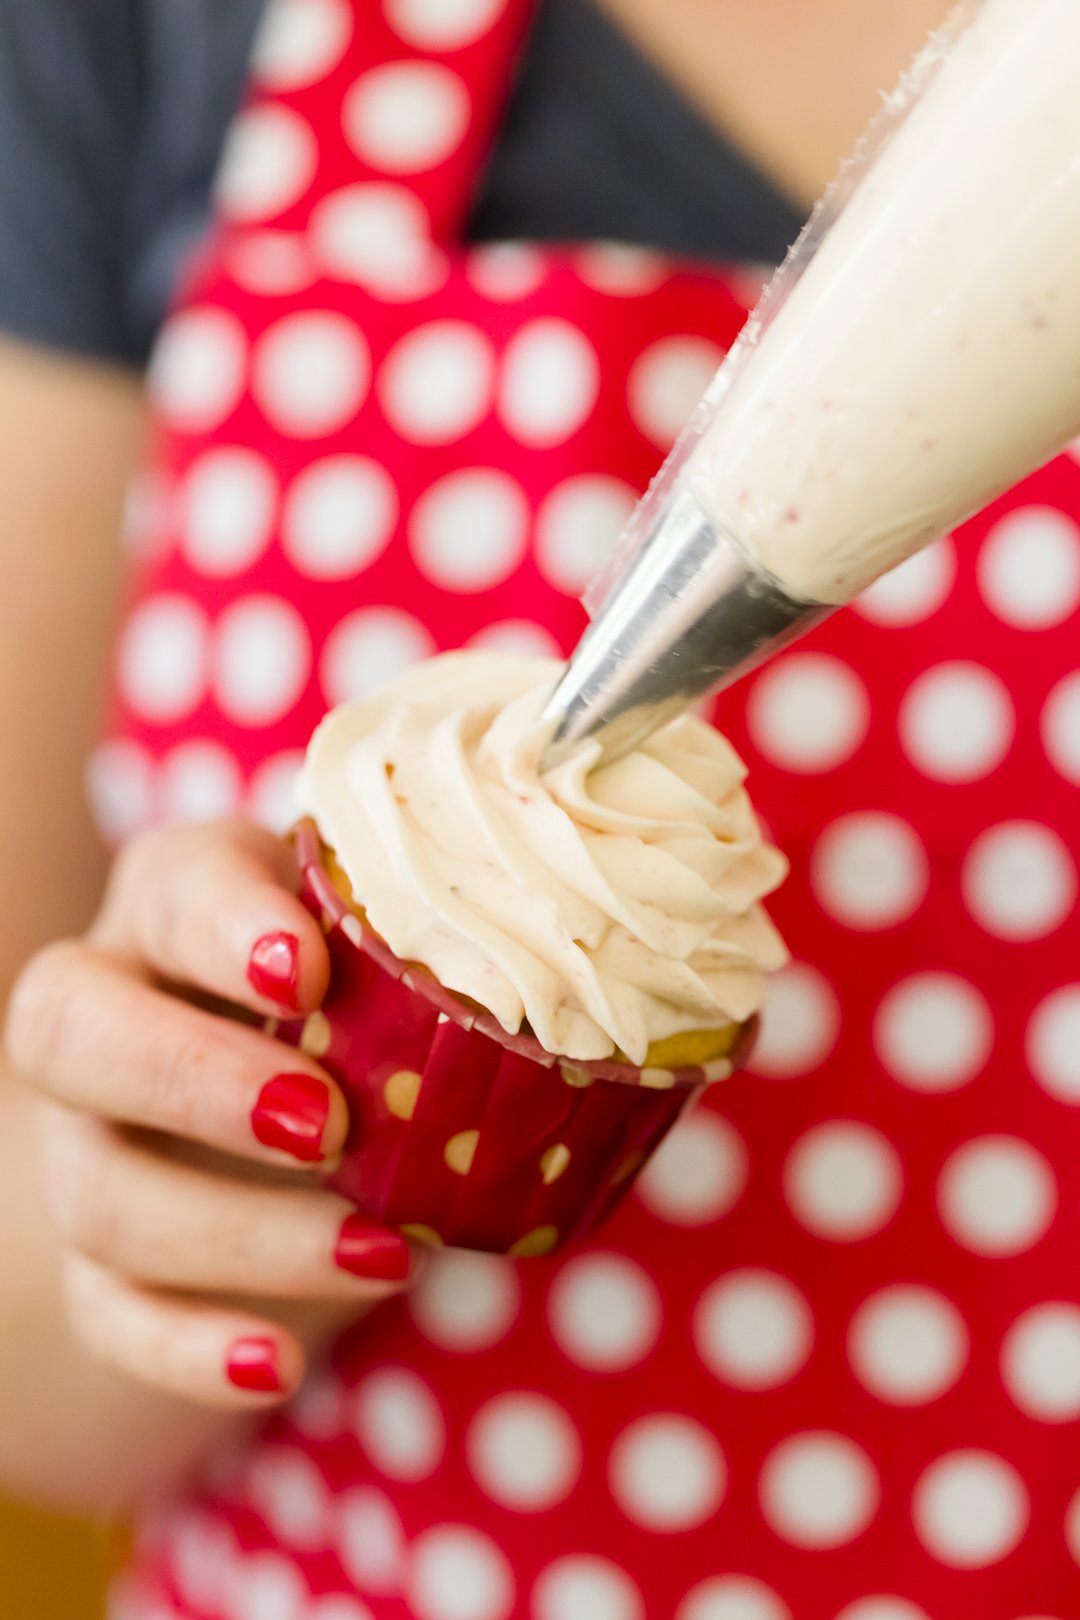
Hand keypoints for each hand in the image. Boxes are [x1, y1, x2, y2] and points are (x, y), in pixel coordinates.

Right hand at [4, 819, 412, 1409]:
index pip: (171, 889)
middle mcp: (102, 1013)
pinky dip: (190, 1350)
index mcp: (177, 903)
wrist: (281, 1091)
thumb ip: (434, 932)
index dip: (224, 929)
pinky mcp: (101, 1260)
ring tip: (386, 1252)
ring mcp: (84, 1143)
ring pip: (101, 1196)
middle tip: (327, 1123)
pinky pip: (110, 1317)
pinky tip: (280, 1367)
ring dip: (241, 1235)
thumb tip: (557, 967)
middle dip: (193, 1081)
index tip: (307, 969)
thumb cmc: (362, 982)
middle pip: (71, 1035)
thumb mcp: (389, 931)